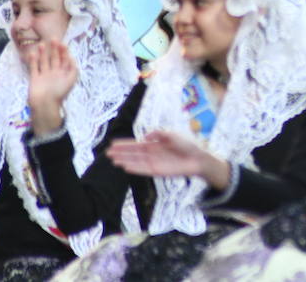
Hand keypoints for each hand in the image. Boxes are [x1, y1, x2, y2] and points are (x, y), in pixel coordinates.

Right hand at [26, 39, 77, 136]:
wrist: (45, 105)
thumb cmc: (59, 93)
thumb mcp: (71, 80)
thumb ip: (73, 68)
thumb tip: (71, 57)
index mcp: (63, 74)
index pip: (64, 60)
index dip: (64, 51)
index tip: (62, 43)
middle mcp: (54, 73)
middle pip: (54, 59)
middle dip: (54, 49)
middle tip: (53, 39)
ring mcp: (44, 75)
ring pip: (44, 61)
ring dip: (43, 53)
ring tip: (42, 44)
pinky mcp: (34, 78)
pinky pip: (33, 67)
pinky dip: (33, 61)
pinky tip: (32, 53)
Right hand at [107, 129, 232, 190]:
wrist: (198, 157)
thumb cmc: (187, 144)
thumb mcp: (172, 134)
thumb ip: (159, 134)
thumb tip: (145, 136)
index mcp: (155, 144)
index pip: (136, 144)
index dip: (125, 144)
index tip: (113, 144)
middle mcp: (152, 154)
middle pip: (133, 154)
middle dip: (121, 153)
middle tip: (107, 153)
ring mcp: (154, 163)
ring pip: (136, 162)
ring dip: (124, 161)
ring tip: (113, 160)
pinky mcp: (158, 171)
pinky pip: (143, 170)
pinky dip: (134, 168)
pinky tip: (125, 167)